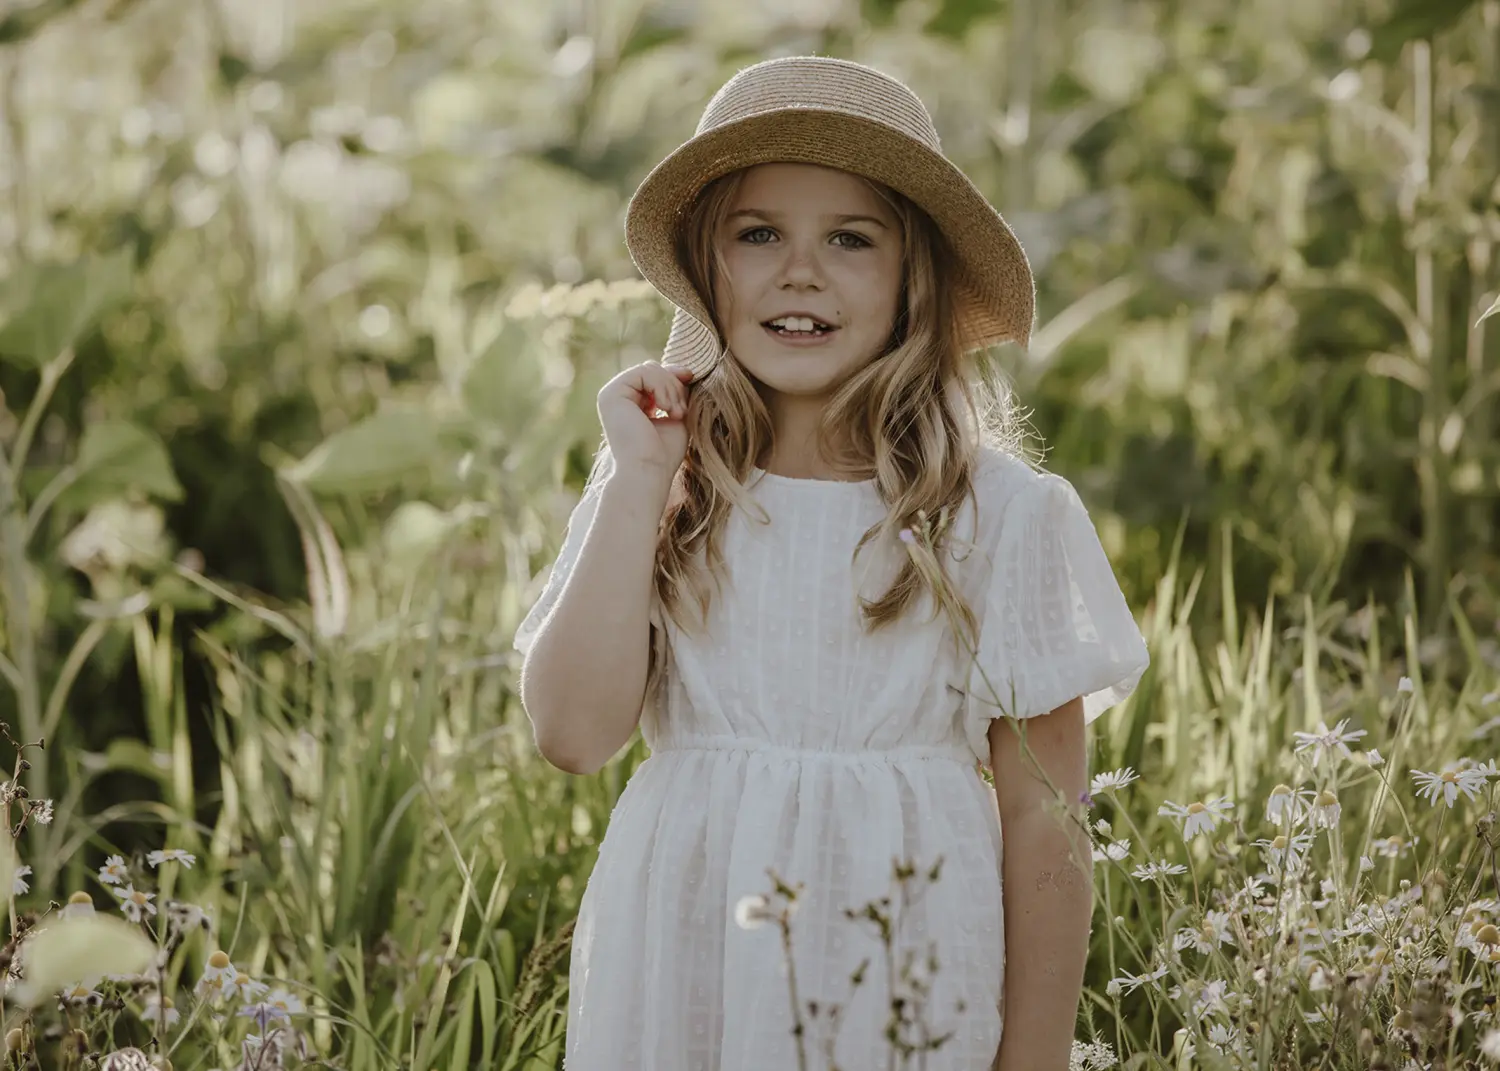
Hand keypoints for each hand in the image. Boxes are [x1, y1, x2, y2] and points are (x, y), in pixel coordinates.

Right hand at [597, 361, 694, 485]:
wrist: (649, 472)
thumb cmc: (663, 454)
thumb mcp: (674, 416)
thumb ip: (675, 395)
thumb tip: (685, 371)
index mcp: (629, 404)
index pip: (653, 377)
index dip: (674, 376)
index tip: (691, 378)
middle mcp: (617, 398)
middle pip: (653, 370)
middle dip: (674, 385)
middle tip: (681, 412)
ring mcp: (611, 394)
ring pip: (650, 369)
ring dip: (671, 388)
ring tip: (676, 414)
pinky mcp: (611, 393)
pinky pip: (644, 372)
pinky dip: (662, 387)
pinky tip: (666, 409)